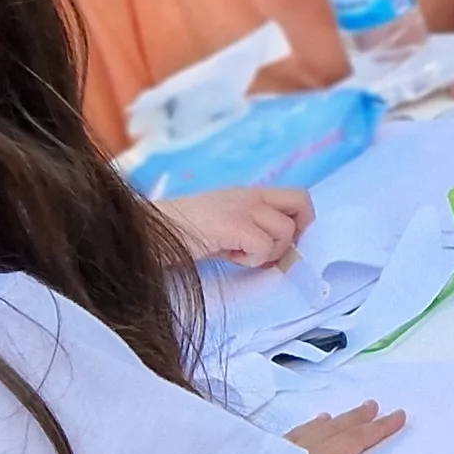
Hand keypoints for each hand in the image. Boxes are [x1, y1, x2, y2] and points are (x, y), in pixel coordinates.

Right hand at [158, 187, 314, 267]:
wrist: (152, 230)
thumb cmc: (184, 232)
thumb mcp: (225, 225)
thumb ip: (252, 229)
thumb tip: (278, 252)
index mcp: (250, 194)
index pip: (297, 196)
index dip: (300, 222)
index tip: (282, 244)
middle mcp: (251, 195)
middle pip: (302, 202)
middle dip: (295, 233)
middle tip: (270, 251)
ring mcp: (243, 208)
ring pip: (285, 231)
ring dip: (267, 252)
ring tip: (239, 254)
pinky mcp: (234, 225)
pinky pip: (264, 246)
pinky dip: (252, 259)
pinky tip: (229, 255)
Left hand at [284, 402, 406, 453]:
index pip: (354, 440)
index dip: (377, 429)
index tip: (398, 416)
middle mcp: (301, 451)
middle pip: (334, 431)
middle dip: (356, 419)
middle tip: (372, 405)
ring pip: (309, 432)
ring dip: (326, 425)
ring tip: (333, 416)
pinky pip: (287, 440)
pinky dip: (298, 434)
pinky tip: (296, 434)